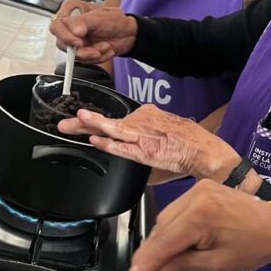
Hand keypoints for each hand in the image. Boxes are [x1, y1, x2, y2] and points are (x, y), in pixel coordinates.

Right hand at [49, 0, 137, 63]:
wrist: (130, 34)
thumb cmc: (116, 20)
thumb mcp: (100, 17)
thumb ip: (84, 22)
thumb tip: (74, 31)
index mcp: (71, 13)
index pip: (57, 25)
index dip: (65, 35)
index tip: (78, 40)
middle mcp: (71, 28)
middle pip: (62, 43)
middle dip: (81, 50)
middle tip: (94, 50)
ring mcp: (77, 41)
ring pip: (73, 55)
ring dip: (92, 54)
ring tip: (105, 46)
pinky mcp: (84, 52)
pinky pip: (85, 61)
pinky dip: (98, 58)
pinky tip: (106, 50)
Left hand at [57, 104, 240, 180]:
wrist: (205, 150)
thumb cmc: (190, 145)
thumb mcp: (166, 133)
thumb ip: (147, 140)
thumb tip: (134, 154)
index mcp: (148, 115)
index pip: (118, 118)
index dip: (97, 121)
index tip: (83, 121)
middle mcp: (143, 122)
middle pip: (110, 121)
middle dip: (85, 121)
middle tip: (65, 122)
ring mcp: (144, 136)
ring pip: (113, 129)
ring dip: (92, 126)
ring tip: (73, 123)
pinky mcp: (147, 151)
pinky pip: (125, 147)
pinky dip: (110, 144)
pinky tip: (96, 142)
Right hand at [126, 179, 270, 270]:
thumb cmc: (255, 247)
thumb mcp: (217, 264)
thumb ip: (182, 266)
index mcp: (200, 214)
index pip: (163, 242)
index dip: (145, 263)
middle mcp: (196, 195)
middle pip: (161, 228)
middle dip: (155, 253)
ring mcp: (199, 188)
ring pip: (167, 219)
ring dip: (165, 240)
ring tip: (172, 262)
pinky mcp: (203, 186)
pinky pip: (179, 210)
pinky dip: (176, 228)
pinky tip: (182, 243)